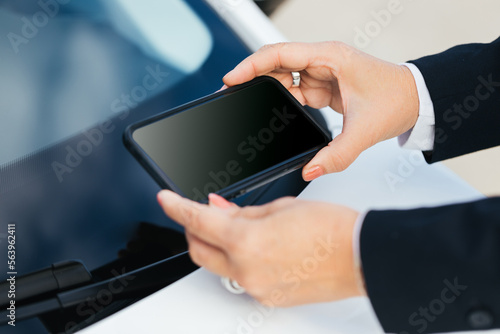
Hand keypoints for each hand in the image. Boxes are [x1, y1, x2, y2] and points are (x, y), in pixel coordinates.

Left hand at [157, 190, 365, 306]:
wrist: (358, 255)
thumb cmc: (329, 228)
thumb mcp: (279, 207)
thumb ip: (241, 212)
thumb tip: (218, 209)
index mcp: (246, 241)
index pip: (197, 220)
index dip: (176, 207)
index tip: (166, 200)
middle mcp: (245, 269)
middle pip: (198, 250)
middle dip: (192, 229)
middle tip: (199, 213)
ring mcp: (256, 286)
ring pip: (219, 265)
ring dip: (217, 245)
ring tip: (237, 226)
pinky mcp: (267, 296)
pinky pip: (241, 276)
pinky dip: (239, 259)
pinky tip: (256, 245)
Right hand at [223, 42, 418, 179]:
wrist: (416, 100)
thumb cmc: (397, 100)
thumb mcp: (364, 132)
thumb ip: (336, 156)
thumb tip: (309, 170)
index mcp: (331, 58)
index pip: (279, 54)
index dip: (250, 66)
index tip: (230, 79)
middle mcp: (323, 61)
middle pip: (275, 63)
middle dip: (252, 78)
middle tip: (231, 95)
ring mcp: (322, 73)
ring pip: (283, 76)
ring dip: (268, 91)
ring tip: (251, 107)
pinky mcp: (324, 86)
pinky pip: (295, 89)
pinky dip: (284, 101)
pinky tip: (276, 113)